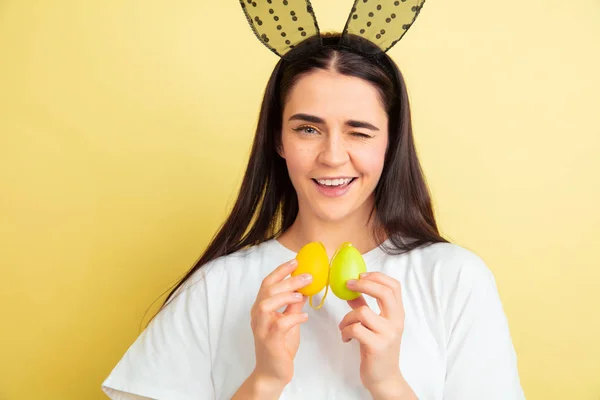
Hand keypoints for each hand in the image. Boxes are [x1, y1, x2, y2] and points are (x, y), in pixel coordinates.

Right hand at [250, 259, 312, 386]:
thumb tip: (303, 288)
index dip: (280, 271)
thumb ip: (292, 305)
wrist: (273, 373)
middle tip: (307, 276)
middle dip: (288, 280)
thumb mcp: (289, 321)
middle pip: (268, 290)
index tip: (296, 261)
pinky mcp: (270, 341)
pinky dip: (293, 318)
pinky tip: (304, 317)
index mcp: (261, 308)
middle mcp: (257, 316)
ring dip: (285, 296)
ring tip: (301, 295)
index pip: (267, 283)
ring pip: (266, 304)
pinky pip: (279, 325)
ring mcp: (262, 328)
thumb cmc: (280, 346)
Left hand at [338, 272, 414, 397]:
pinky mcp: (377, 346)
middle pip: (383, 292)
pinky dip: (345, 331)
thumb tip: (350, 289)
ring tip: (344, 327)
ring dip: (347, 317)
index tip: (361, 275)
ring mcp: (387, 334)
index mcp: (397, 314)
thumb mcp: (374, 325)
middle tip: (348, 285)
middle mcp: (396, 322)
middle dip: (362, 285)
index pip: (394, 286)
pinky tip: (346, 338)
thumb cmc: (377, 350)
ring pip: (362, 312)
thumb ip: (364, 306)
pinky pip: (355, 329)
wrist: (384, 379)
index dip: (377, 276)